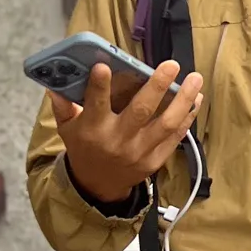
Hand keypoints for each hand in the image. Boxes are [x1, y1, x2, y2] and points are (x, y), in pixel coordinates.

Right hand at [50, 61, 202, 205]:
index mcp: (93, 130)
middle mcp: (118, 140)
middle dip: (158, 86)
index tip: (104, 66)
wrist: (98, 186)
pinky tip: (196, 99)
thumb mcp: (67, 128)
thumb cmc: (84, 148)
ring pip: (167, 123)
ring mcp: (139, 152)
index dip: (99, 86)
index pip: (95, 105)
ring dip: (184, 100)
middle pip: (141, 111)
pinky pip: (175, 137)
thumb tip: (54, 81)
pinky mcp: (155, 160)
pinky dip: (187, 118)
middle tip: (171, 65)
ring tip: (195, 79)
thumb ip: (63, 105)